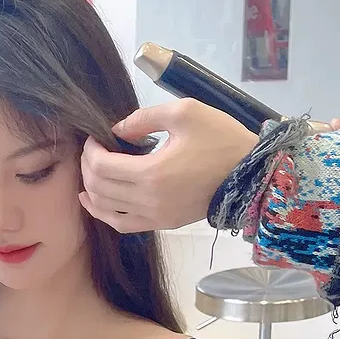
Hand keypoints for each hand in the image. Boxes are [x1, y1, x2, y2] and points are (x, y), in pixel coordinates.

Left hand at [80, 100, 257, 233]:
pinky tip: (97, 200)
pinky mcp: (162, 224)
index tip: (94, 137)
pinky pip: (122, 225)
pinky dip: (104, 213)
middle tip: (93, 150)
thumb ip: (144, 117)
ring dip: (92, 189)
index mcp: (151, 173)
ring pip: (105, 210)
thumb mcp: (185, 112)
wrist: (251, 176)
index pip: (101, 166)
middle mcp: (148, 200)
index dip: (89, 151)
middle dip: (87, 167)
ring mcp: (154, 217)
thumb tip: (117, 130)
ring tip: (92, 172)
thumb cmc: (221, 140)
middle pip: (98, 188)